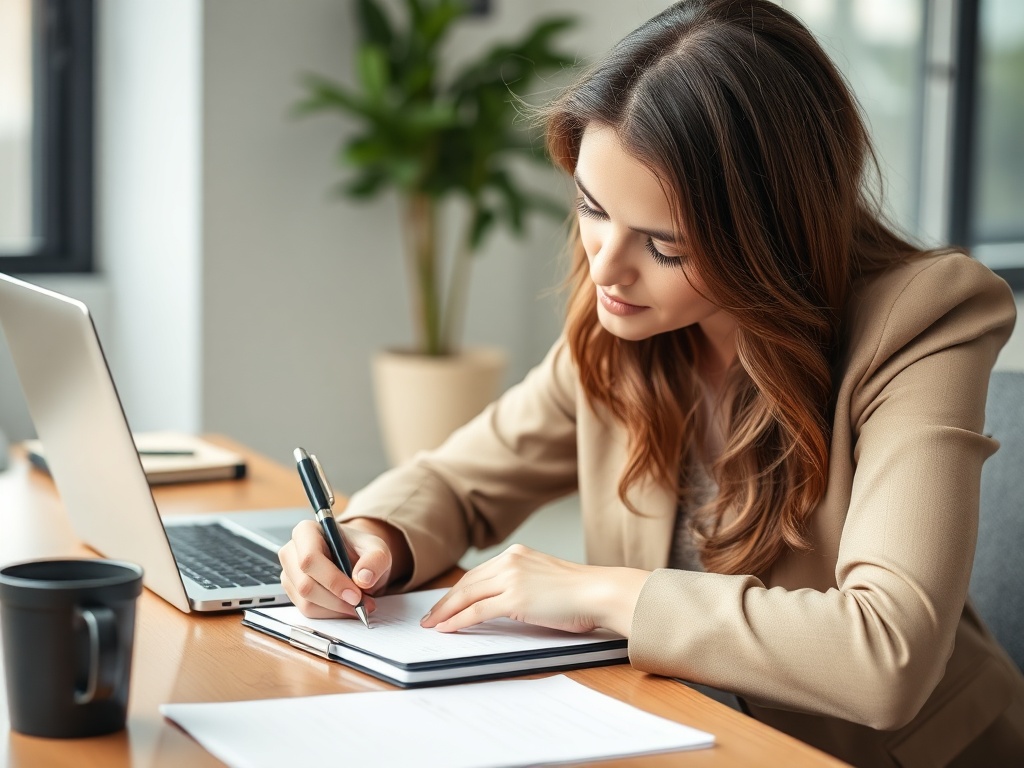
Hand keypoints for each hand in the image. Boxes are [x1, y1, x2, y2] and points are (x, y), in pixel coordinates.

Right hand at [278, 519, 392, 618]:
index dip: (332, 580)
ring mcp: (289, 574)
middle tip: (363, 604)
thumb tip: (363, 578)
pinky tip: (347, 607)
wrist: (357, 563)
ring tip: (361, 605)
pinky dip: (331, 614)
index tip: (356, 595)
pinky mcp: (293, 593)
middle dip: (337, 600)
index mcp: (307, 531)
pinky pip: (308, 611)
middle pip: (305, 584)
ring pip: (306, 602)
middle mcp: (291, 551)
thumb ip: (375, 560)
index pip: (310, 559)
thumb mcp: (378, 550)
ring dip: (336, 609)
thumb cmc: (362, 551)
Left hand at [420, 544, 649, 636]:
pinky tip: (447, 628)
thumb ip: (522, 585)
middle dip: (446, 600)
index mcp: (518, 554)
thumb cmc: (581, 593)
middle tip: (430, 615)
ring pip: (467, 595)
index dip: (458, 589)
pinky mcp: (514, 598)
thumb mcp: (545, 580)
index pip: (478, 573)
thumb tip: (503, 604)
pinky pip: (477, 611)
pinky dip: (458, 621)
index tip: (446, 602)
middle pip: (467, 582)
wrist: (600, 592)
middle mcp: (511, 560)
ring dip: (445, 611)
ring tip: (432, 625)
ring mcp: (512, 578)